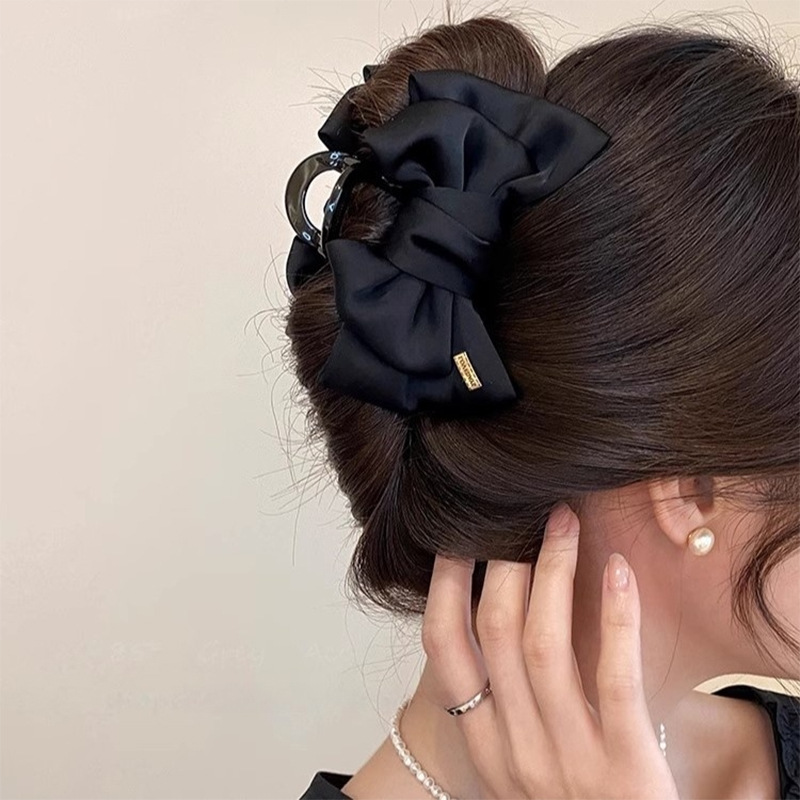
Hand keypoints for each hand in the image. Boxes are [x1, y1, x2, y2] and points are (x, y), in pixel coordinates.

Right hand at [421, 503, 680, 798]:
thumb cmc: (575, 799)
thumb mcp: (521, 758)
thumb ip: (505, 699)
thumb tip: (497, 609)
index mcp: (485, 744)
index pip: (445, 651)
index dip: (444, 586)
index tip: (456, 538)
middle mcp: (515, 750)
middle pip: (495, 633)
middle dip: (504, 561)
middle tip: (518, 513)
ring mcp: (569, 760)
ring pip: (544, 644)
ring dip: (553, 571)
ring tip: (564, 521)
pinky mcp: (627, 767)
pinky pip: (615, 677)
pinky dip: (614, 618)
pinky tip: (618, 571)